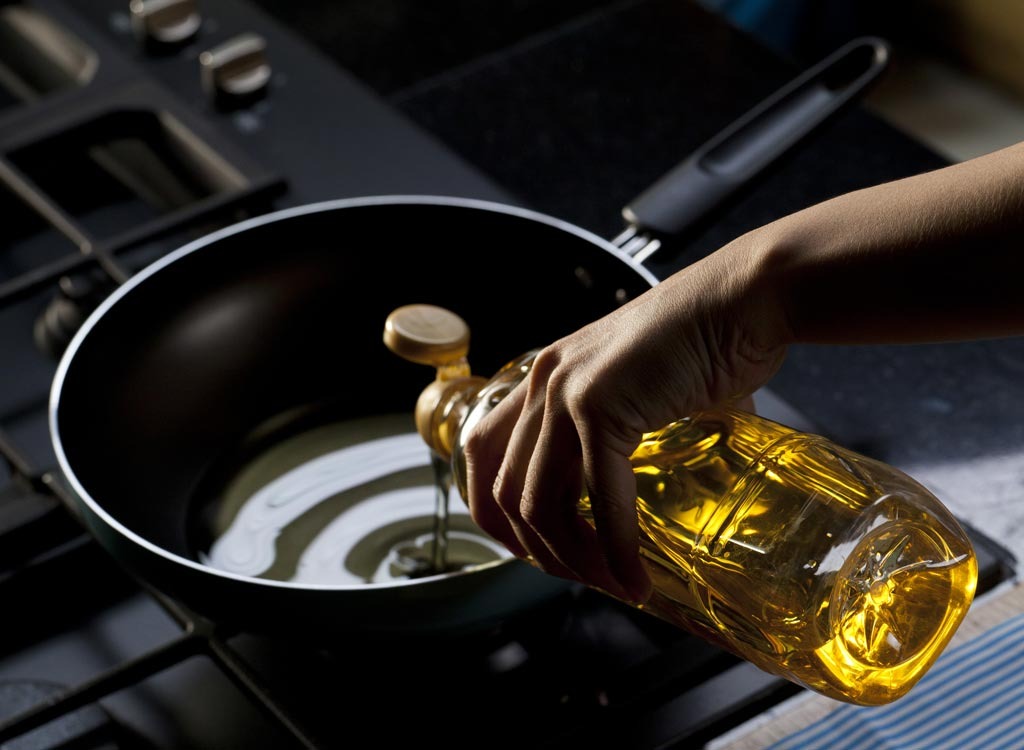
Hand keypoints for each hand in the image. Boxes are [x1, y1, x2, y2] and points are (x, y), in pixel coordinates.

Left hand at [462, 237, 789, 602]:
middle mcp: (543, 381)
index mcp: (546, 375)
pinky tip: (635, 575)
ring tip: (612, 583)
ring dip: (574, 559)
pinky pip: (599, 498)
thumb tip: (649, 488)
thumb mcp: (642, 390)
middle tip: (585, 577)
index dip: (493, 512)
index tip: (532, 550)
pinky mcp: (602, 405)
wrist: (745, 298)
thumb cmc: (707, 340)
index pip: (482, 452)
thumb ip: (628, 434)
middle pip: (505, 490)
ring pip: (539, 504)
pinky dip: (616, 548)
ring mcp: (566, 391)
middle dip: (539, 551)